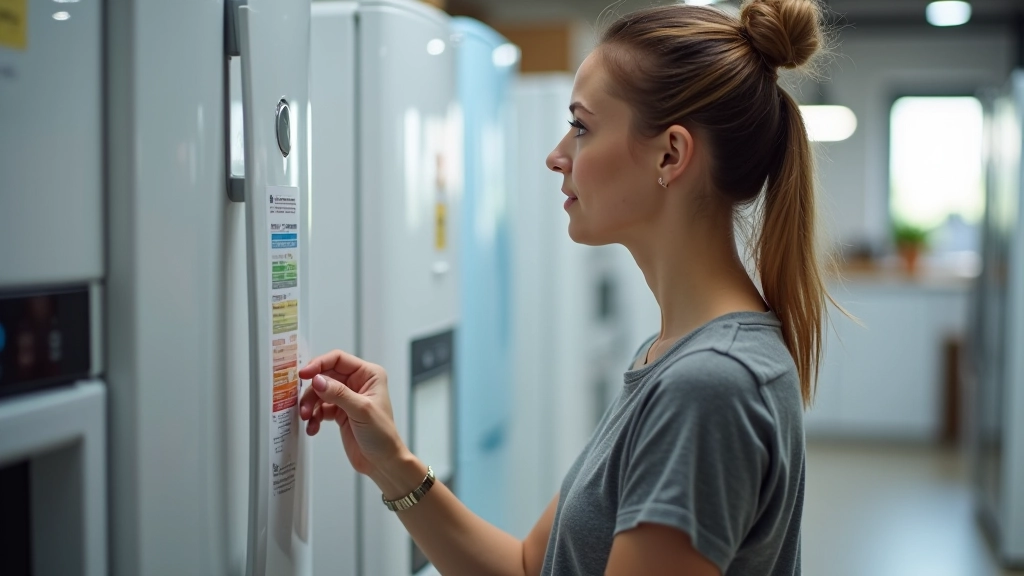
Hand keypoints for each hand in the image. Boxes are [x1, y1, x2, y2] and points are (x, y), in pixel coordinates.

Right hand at [298, 350, 404, 483]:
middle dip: (312, 390)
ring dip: (310, 405)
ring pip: (320, 393)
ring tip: (307, 419)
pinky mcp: (340, 412)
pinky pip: (320, 408)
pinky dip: (314, 417)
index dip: (319, 364)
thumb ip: (338, 393)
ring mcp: (347, 398)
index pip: (338, 360)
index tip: (304, 374)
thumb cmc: (382, 435)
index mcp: (368, 374)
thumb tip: (317, 380)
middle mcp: (357, 383)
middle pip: (325, 376)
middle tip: (303, 405)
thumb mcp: (361, 410)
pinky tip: (313, 428)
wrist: (382, 462)